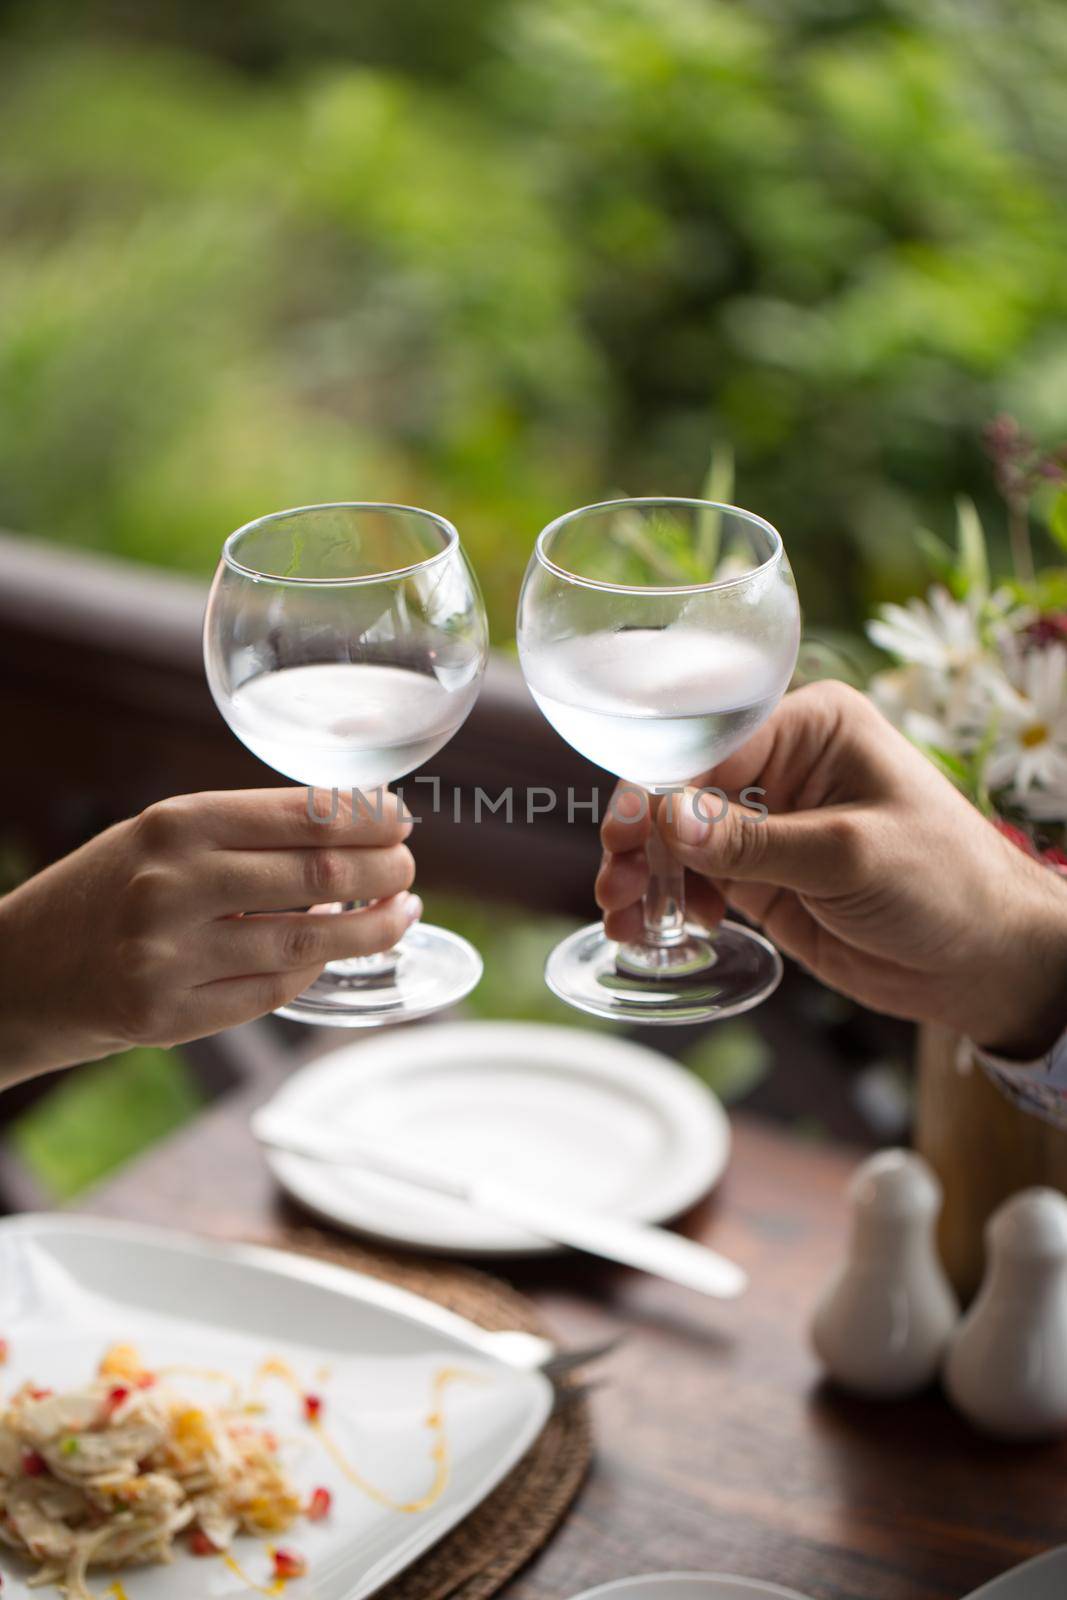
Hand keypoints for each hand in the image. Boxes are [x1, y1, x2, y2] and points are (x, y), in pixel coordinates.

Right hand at [0, 788, 417, 1081]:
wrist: (17, 970)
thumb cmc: (105, 892)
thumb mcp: (160, 836)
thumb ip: (243, 832)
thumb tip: (355, 824)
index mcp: (177, 823)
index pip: (304, 813)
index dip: (369, 816)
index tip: (400, 819)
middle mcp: (174, 885)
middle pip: (320, 872)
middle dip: (384, 870)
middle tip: (407, 869)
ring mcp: (171, 956)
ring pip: (309, 939)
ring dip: (371, 929)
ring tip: (400, 915)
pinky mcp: (170, 1016)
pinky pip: (274, 991)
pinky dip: (315, 968)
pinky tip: (335, 952)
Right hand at [597, 681, 1066, 1056]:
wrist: (988, 961)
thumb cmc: (948, 883)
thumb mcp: (849, 855)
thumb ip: (755, 842)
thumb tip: (667, 821)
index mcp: (814, 725)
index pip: (713, 742)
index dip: (660, 786)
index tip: (627, 832)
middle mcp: (786, 763)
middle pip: (684, 787)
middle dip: (643, 834)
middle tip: (616, 878)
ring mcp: (771, 822)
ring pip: (681, 838)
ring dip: (647, 874)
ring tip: (623, 914)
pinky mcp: (764, 876)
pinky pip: (699, 880)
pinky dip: (671, 902)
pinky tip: (652, 929)